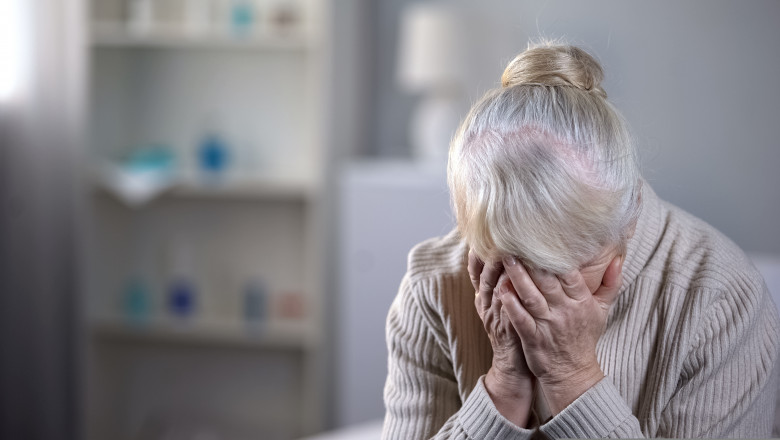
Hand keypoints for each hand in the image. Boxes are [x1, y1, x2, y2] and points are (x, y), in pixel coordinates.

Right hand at [468, 250, 534, 426]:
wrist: (512, 365)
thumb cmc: (514, 329)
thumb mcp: (504, 304)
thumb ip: (505, 282)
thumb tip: (511, 257)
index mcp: (485, 298)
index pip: (477, 272)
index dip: (477, 255)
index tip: (479, 236)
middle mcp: (486, 305)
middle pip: (485, 277)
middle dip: (489, 258)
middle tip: (494, 239)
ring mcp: (495, 318)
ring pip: (495, 291)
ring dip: (498, 274)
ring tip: (503, 256)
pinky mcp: (507, 330)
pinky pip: (508, 311)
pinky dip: (511, 298)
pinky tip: (515, 286)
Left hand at [498, 255, 622, 414]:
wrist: (573, 372)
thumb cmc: (584, 337)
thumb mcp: (602, 310)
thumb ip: (611, 283)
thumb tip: (617, 258)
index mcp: (582, 302)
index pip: (570, 274)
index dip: (555, 257)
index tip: (541, 239)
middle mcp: (565, 311)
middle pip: (547, 282)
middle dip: (532, 262)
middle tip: (516, 242)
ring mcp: (548, 325)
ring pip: (531, 297)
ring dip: (518, 277)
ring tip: (506, 259)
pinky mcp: (532, 338)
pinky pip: (520, 318)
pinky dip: (510, 304)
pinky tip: (501, 289)